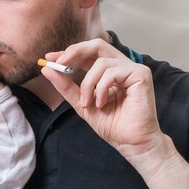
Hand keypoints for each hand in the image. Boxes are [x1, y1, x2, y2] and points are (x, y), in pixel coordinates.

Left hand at [41, 38, 169, 168]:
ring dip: (88, 83)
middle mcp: (122, 66)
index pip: (88, 53)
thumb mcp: (82, 103)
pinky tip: (102, 103)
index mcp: (109, 71)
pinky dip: (102, 88)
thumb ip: (66, 86)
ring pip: (101, 62)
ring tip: (88, 103)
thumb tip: (47, 68)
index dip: (69, 53)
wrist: (130, 143)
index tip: (50, 57)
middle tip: (60, 63)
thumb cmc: (112, 125)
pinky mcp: (141, 74)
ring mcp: (133, 69)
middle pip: (97, 45)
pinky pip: (112, 72)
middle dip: (75, 52)